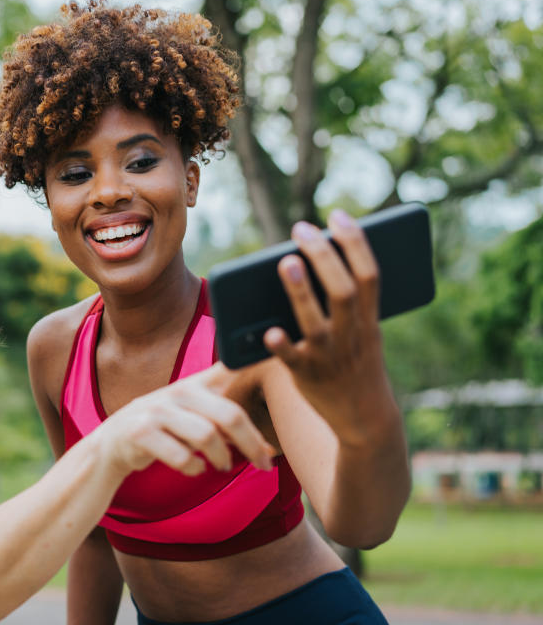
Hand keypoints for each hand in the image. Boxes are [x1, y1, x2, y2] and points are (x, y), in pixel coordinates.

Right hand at [93, 363, 274, 477]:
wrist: (112, 445)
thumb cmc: (163, 432)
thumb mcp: (193, 418)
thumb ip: (227, 426)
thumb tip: (270, 449)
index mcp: (195, 385)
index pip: (230, 369)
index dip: (256, 363)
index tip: (283, 360)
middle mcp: (178, 392)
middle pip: (229, 413)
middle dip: (251, 443)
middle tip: (263, 464)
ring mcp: (157, 411)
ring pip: (206, 436)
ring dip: (221, 457)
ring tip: (223, 467)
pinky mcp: (141, 432)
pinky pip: (180, 456)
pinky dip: (193, 468)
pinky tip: (194, 469)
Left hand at [263, 209, 397, 444]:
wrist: (366, 421)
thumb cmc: (357, 365)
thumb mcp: (364, 334)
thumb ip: (348, 305)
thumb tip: (313, 260)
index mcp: (370, 321)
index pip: (370, 275)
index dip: (356, 244)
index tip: (339, 216)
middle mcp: (353, 337)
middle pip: (343, 291)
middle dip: (324, 257)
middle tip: (302, 229)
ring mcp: (330, 358)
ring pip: (316, 321)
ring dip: (300, 291)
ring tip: (283, 260)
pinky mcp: (308, 378)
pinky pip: (292, 360)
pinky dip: (281, 345)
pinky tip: (267, 330)